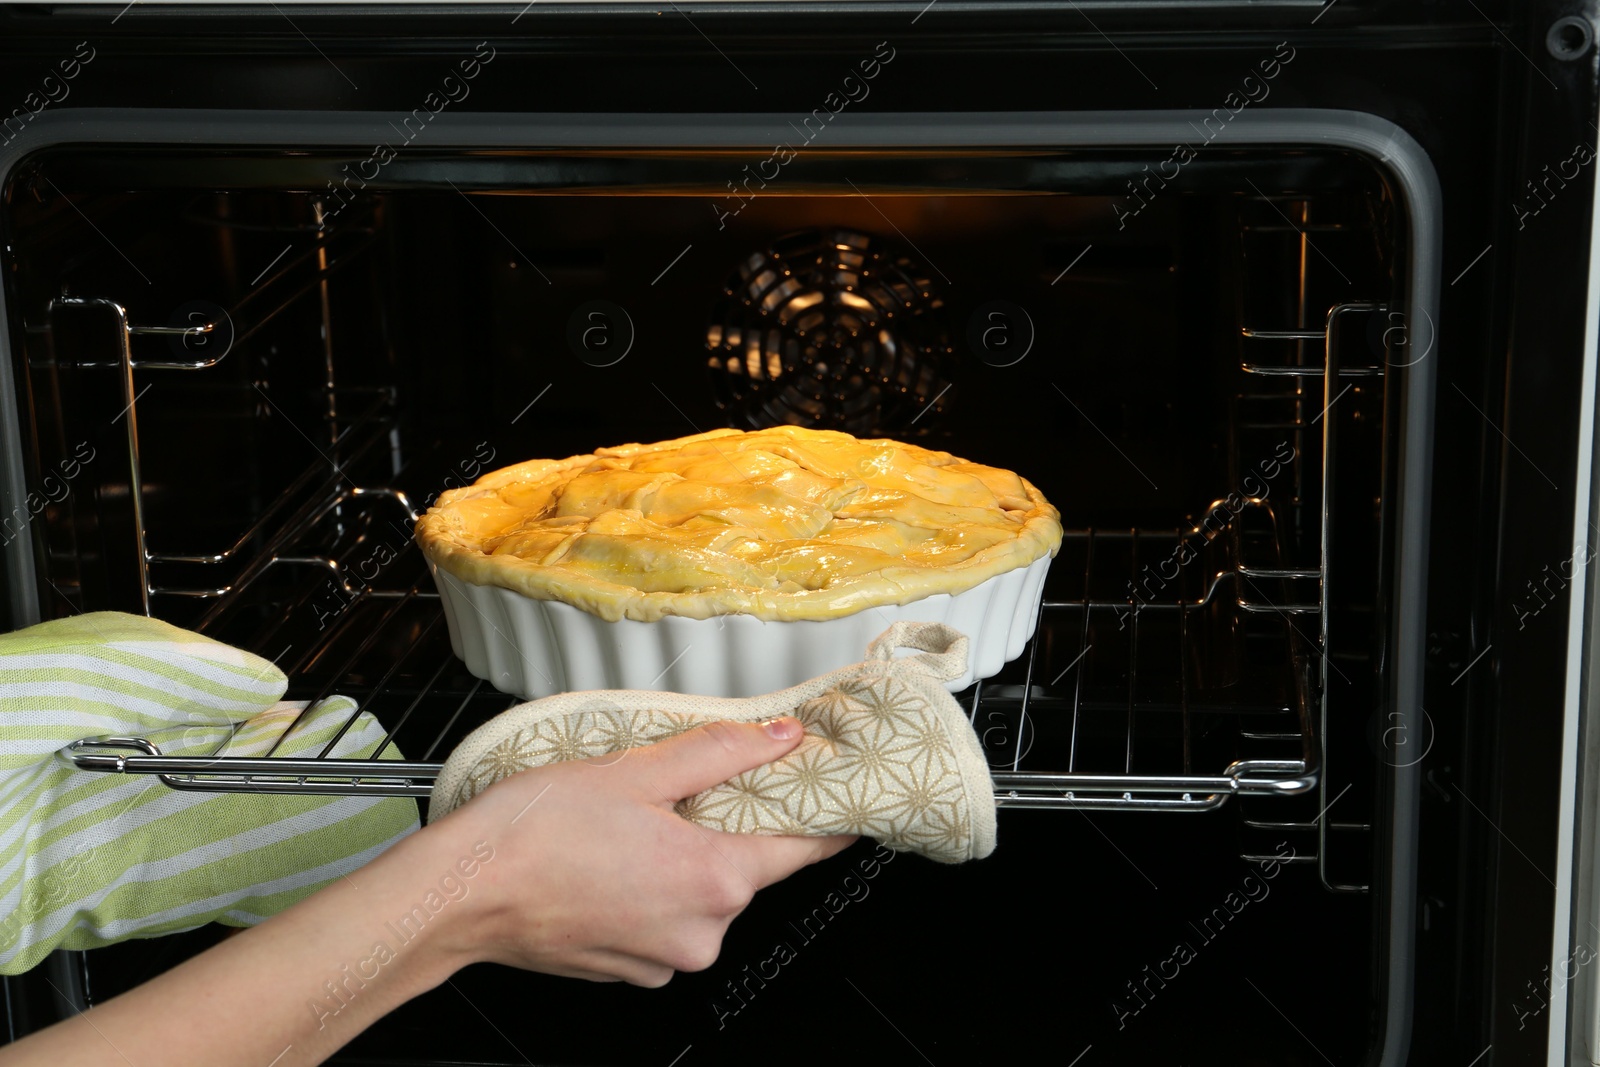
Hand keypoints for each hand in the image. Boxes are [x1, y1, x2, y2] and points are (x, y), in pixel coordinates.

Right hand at [422, 716, 855, 986]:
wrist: (461, 894)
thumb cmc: (536, 832)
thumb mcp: (636, 770)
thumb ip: (720, 752)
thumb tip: (781, 737)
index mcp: (715, 880)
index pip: (805, 848)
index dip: (826, 814)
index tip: (839, 792)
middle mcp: (700, 932)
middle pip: (745, 867)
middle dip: (726, 825)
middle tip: (682, 786)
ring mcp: (663, 957)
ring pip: (700, 893)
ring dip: (682, 856)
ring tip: (628, 821)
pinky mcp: (629, 969)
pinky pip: (663, 918)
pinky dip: (650, 887)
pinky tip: (611, 857)